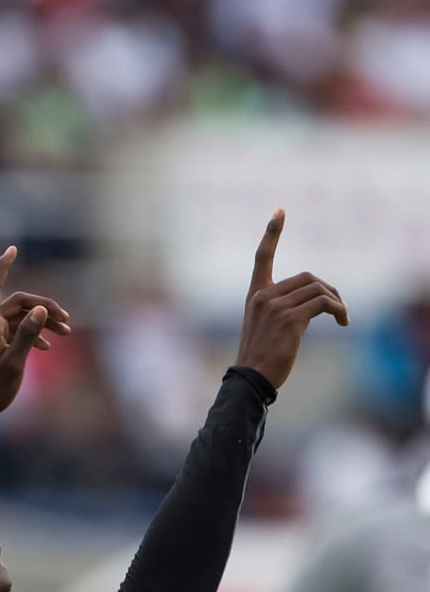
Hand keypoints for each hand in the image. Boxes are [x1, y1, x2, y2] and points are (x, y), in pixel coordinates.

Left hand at [0, 246, 71, 416]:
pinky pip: (14, 332)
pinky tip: (47, 348)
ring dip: (42, 323)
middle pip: (18, 305)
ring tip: (65, 334)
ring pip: (19, 319)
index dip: (2, 267)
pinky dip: (31, 335)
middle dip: (44, 308)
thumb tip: (40, 310)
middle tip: (67, 320)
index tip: (13, 249)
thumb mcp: (13, 364)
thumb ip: (28, 336)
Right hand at [235, 210, 347, 388]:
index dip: (271, 233)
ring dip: (336, 302)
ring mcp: (276, 307)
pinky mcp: (290, 320)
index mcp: (255, 296)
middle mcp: (264, 297)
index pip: (262, 258)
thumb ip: (281, 309)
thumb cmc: (259, 359)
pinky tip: (342, 321)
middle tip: (339, 307)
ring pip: (317, 289)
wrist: (250, 380)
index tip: (279, 211)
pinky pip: (322, 304)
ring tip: (342, 317)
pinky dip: (337, 309)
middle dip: (328, 289)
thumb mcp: (264, 328)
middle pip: (307, 277)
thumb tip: (315, 302)